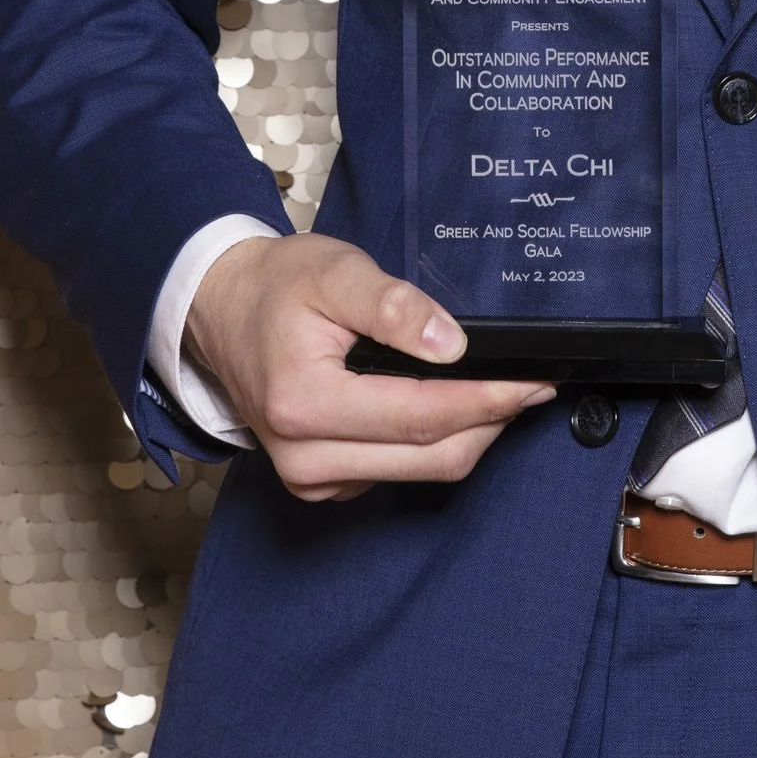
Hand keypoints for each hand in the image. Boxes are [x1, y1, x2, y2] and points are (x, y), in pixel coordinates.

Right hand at [185, 231, 554, 504]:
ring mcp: (311, 479)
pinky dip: (433, 446)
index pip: (422, 416)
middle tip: (533, 385)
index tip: (533, 380)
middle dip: (491, 421)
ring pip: (422, 473)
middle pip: (432, 458)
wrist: (223, 312)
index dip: (488, 400)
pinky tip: (448, 409)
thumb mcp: (335, 272)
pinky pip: (397, 475)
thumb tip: (451, 345)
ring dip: (470, 435)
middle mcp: (304, 458)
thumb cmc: (276, 288)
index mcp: (304, 404)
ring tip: (500, 392)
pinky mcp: (320, 485)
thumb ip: (394, 306)